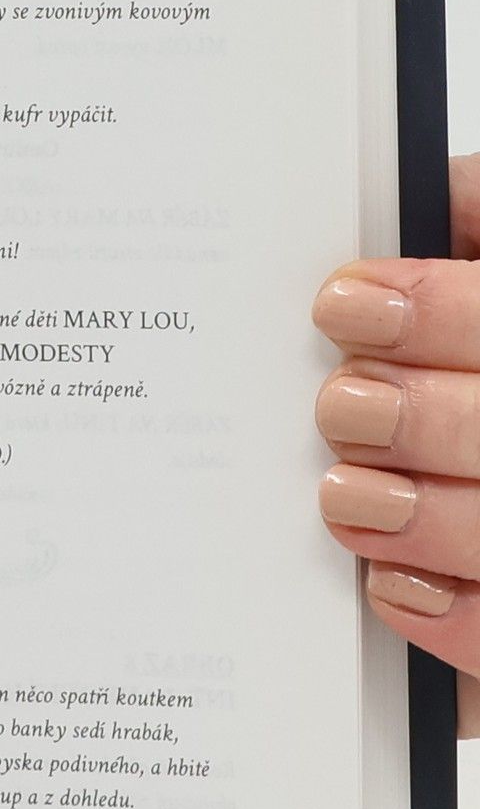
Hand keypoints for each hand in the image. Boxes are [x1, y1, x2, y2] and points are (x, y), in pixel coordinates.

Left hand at [313, 153, 479, 734]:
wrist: (461, 456)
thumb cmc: (465, 369)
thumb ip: (478, 224)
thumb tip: (421, 194)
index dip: (442, 309)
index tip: (345, 302)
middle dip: (425, 416)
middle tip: (341, 405)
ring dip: (426, 516)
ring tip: (344, 494)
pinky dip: (449, 614)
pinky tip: (390, 584)